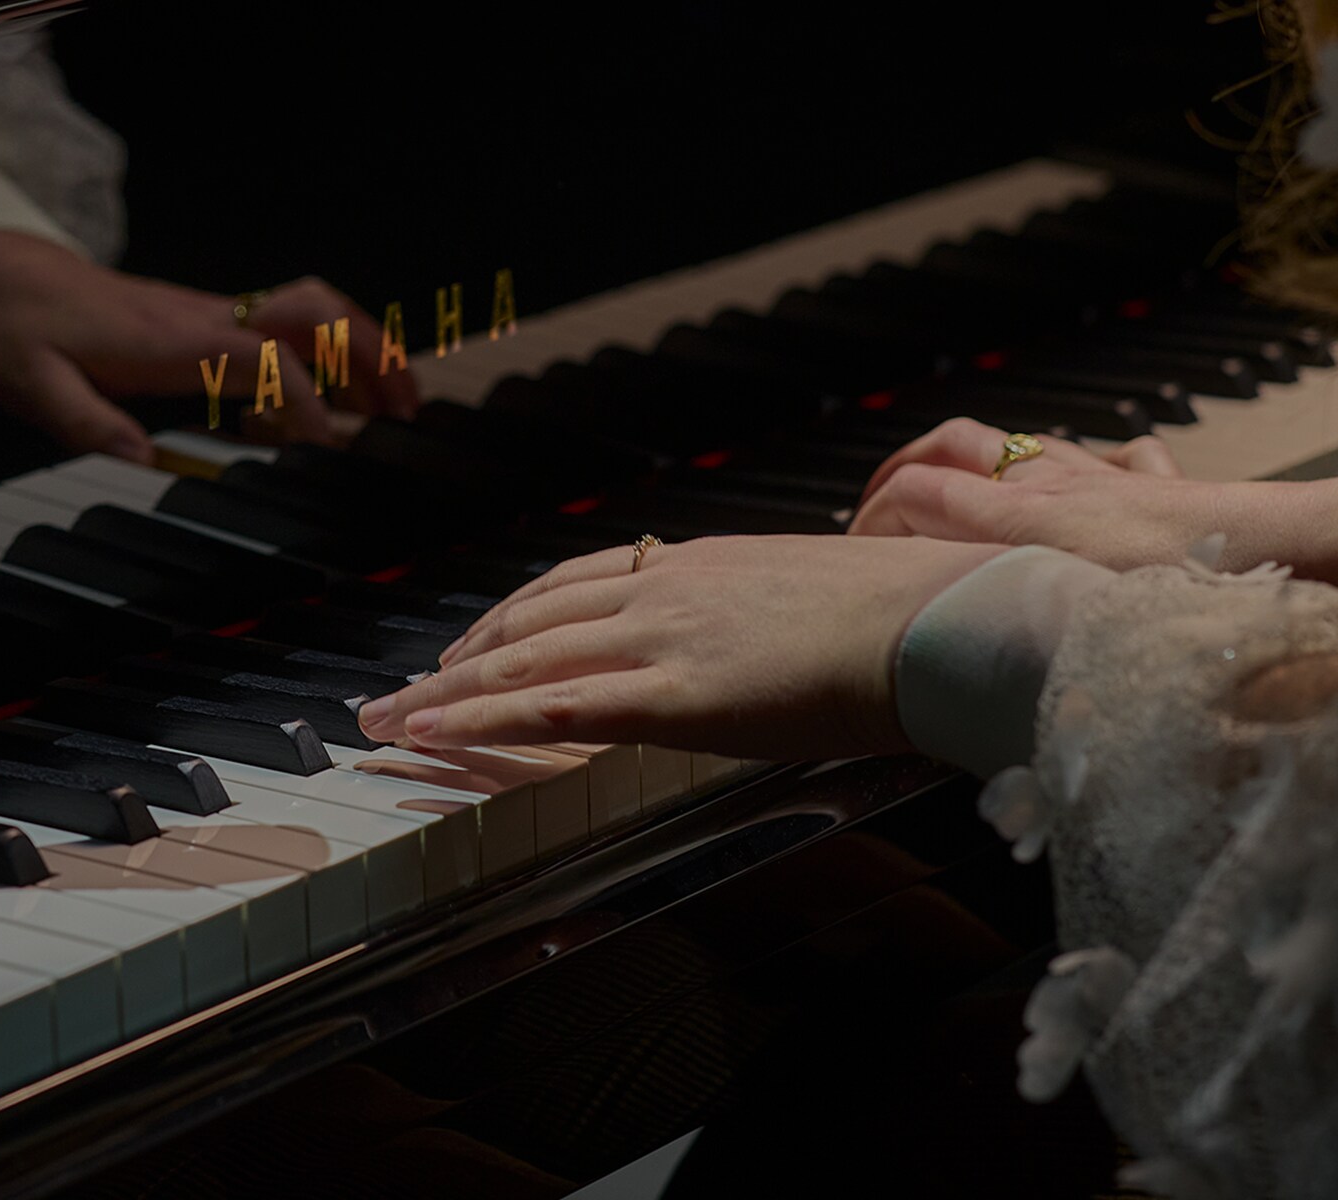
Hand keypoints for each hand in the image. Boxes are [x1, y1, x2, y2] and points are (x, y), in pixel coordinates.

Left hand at [0, 231, 419, 458]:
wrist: (3, 275)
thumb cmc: (18, 329)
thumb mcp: (31, 383)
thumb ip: (83, 422)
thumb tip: (136, 460)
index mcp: (172, 339)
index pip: (262, 361)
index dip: (302, 401)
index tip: (328, 444)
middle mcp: (204, 318)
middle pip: (313, 314)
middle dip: (370, 352)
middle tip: (405, 409)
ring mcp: (212, 312)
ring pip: (312, 312)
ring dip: (364, 347)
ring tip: (397, 403)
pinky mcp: (209, 319)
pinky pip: (287, 326)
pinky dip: (332, 353)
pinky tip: (339, 397)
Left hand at [355, 535, 1009, 759]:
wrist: (949, 615)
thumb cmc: (908, 613)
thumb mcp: (810, 597)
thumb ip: (757, 616)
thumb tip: (751, 640)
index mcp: (699, 563)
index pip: (576, 585)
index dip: (511, 619)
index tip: (470, 646)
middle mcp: (666, 587)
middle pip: (531, 618)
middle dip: (458, 658)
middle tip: (400, 694)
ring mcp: (666, 636)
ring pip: (525, 660)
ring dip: (445, 693)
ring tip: (388, 722)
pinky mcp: (677, 692)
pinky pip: (555, 706)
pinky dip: (480, 720)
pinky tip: (432, 733)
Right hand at [848, 418, 1337, 586]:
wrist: (1281, 549)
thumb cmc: (1178, 579)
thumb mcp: (1057, 595)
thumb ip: (986, 588)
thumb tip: (926, 621)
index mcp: (1022, 511)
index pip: (916, 492)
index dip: (874, 519)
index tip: (854, 559)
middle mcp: (1056, 482)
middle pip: (958, 445)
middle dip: (909, 466)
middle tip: (883, 504)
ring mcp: (1107, 478)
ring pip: (1027, 447)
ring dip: (987, 464)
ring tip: (965, 496)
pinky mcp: (1158, 486)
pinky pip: (1118, 458)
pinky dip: (1092, 468)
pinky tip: (1096, 483)